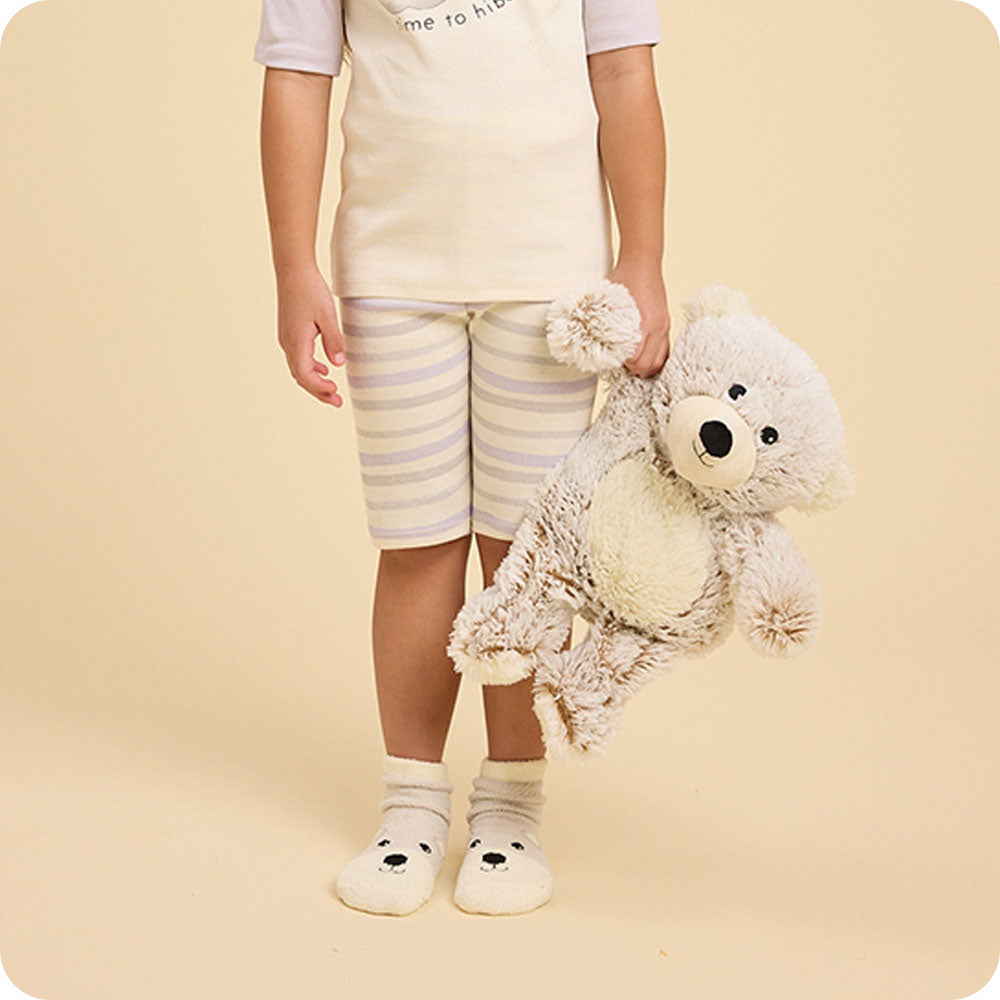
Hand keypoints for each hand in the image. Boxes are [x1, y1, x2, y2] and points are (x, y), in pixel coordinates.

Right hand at [275, 264, 345, 406]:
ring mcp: (286, 339)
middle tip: (337, 402)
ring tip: (332, 391)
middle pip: (301, 377)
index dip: (320, 388)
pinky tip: (325, 370)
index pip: (305, 375)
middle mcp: (287, 343)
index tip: (336, 393)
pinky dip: (311, 368)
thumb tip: (338, 364)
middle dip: (318, 391)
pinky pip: (299, 358)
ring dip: (315, 382)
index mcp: (296, 342)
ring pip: (299, 369)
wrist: (292, 269)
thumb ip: (333, 341)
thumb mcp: (327, 315)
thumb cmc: (310, 289)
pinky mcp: (289, 333)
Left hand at [606, 260, 670, 377]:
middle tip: (619, 363)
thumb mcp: (608, 299)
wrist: (643, 262)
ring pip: (659, 362)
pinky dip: (653, 359)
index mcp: (645, 321)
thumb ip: (602, 321)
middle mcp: (658, 327)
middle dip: (632, 368)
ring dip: (644, 367)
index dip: (622, 362)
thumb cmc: (624, 278)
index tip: (611, 358)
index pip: (635, 358)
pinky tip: (642, 357)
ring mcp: (665, 327)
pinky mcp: (667, 325)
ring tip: (630, 363)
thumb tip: (589, 340)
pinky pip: (665, 352)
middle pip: (648, 365)